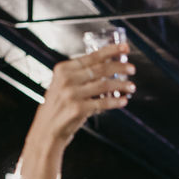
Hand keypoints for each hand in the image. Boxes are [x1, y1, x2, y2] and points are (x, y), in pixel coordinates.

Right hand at [24, 43, 134, 157]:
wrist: (46, 130)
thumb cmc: (57, 106)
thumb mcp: (62, 85)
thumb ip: (80, 75)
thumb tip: (107, 66)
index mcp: (63, 69)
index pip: (91, 57)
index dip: (111, 51)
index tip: (124, 48)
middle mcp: (67, 80)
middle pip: (100, 69)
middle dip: (120, 68)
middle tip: (132, 69)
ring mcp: (72, 94)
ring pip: (104, 85)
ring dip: (121, 85)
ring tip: (132, 87)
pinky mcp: (78, 109)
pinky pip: (103, 103)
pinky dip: (116, 102)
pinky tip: (124, 101)